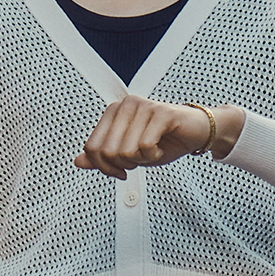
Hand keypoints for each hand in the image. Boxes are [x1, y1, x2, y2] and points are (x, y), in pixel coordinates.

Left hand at [76, 97, 240, 178]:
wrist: (196, 132)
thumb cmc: (164, 141)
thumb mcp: (129, 154)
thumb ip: (103, 157)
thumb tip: (78, 162)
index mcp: (113, 112)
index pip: (92, 147)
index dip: (104, 167)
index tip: (120, 170)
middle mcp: (125, 105)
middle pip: (107, 152)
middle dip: (124, 165)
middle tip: (139, 159)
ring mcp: (142, 107)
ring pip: (125, 151)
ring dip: (141, 160)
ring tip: (151, 151)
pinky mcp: (160, 113)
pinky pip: (145, 146)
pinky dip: (153, 156)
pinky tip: (159, 148)